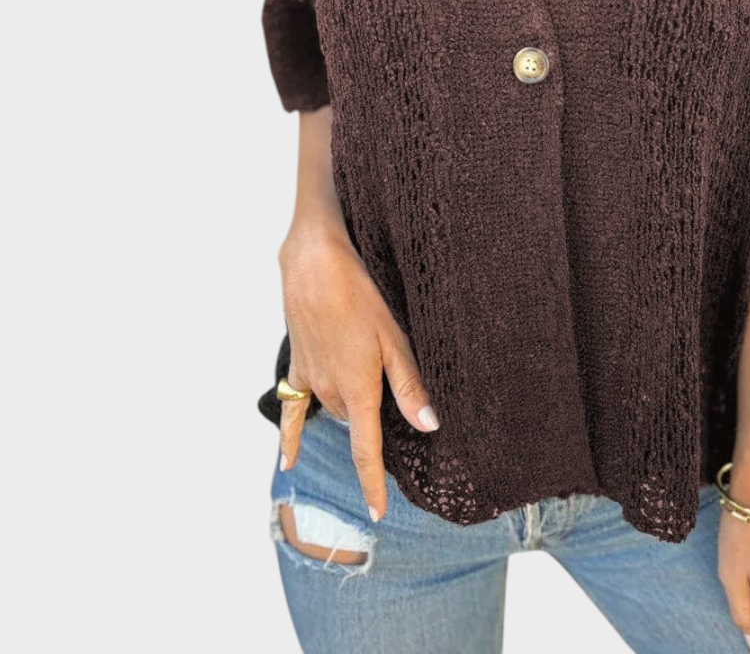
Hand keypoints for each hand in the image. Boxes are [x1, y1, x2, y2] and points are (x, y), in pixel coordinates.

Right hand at [275, 222, 439, 521]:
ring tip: (367, 391)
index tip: (377, 513)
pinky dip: (293, 436)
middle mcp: (331, 392)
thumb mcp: (394, 339)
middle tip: (395, 405)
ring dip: (351, 410)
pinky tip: (289, 459)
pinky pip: (293, 409)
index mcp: (359, 390)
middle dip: (373, 426)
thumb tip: (429, 425)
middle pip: (356, 424)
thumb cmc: (359, 296)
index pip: (365, 451)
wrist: (314, 267)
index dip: (372, 484)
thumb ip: (409, 386)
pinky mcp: (297, 366)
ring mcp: (310, 381)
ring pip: (335, 410)